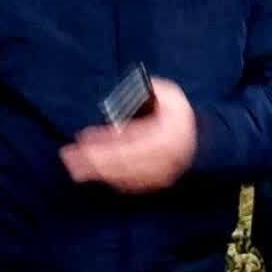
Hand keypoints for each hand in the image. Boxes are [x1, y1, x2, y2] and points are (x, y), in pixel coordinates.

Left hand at [61, 78, 196, 193]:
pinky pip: (131, 184)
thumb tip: (139, 87)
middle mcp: (164, 158)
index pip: (131, 141)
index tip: (82, 138)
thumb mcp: (172, 96)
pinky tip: (95, 174)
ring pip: (126, 176)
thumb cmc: (181, 118)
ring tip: (75, 168)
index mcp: (168, 136)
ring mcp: (161, 173)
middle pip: (124, 162)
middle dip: (94, 161)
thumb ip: (156, 90)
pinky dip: (112, 180)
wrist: (202, 145)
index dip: (105, 140)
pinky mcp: (157, 182)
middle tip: (69, 157)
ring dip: (98, 173)